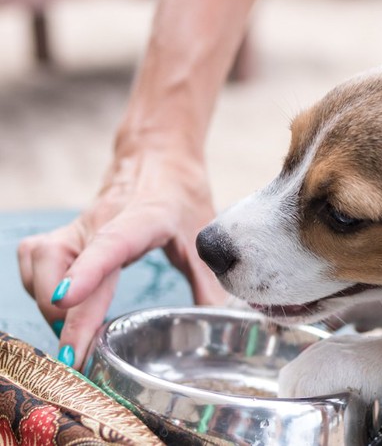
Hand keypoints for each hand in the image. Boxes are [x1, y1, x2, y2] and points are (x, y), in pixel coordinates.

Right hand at [17, 148, 229, 368]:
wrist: (159, 157)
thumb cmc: (182, 197)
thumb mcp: (203, 237)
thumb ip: (210, 282)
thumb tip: (218, 322)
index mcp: (144, 219)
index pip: (109, 243)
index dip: (86, 273)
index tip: (67, 301)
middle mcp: (101, 220)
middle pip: (59, 261)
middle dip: (60, 313)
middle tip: (78, 356)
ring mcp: (78, 224)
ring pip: (38, 261)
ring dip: (46, 303)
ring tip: (74, 334)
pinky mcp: (65, 232)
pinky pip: (32, 261)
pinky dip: (37, 289)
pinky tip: (62, 308)